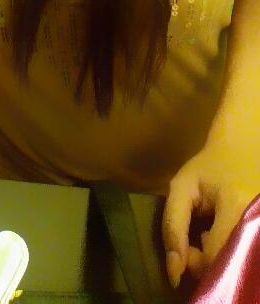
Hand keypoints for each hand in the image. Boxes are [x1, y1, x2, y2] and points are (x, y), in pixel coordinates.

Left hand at [162, 139, 259, 287]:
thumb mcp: (182, 187)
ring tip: (213, 235)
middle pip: (228, 265)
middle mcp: (257, 220)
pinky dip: (231, 252)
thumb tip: (173, 273)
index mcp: (237, 205)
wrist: (242, 149)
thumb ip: (172, 227)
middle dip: (207, 262)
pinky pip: (247, 255)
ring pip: (239, 263)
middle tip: (199, 240)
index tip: (187, 244)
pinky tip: (226, 236)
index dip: (194, 261)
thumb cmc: (208, 167)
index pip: (213, 258)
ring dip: (220, 257)